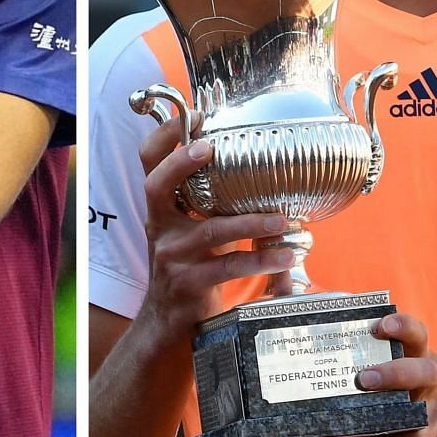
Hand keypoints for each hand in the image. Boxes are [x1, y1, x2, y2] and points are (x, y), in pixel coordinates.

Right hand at [133, 115, 296, 345]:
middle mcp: (160, 227)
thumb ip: (209, 201)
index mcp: (160, 208)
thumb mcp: (189, 228)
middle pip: (157, 185)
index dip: (165, 135)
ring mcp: (172, 256)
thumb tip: (256, 165)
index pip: (149, 162)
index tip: (193, 116)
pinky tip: (286, 255)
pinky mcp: (189, 283)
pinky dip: (262, 259)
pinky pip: (229, 267)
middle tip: (210, 147)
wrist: (167, 319)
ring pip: (211, 230)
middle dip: (181, 162)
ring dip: (251, 222)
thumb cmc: (188, 265)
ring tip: (283, 219)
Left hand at [334, 311, 436, 436]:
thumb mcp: (430, 369)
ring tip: (344, 436)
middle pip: (418, 372)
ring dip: (378, 431)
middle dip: (392, 374)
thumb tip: (333, 375)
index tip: (379, 326)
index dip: (401, 327)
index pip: (417, 335)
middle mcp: (434, 381)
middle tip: (362, 378)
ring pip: (416, 419)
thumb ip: (395, 366)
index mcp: (427, 358)